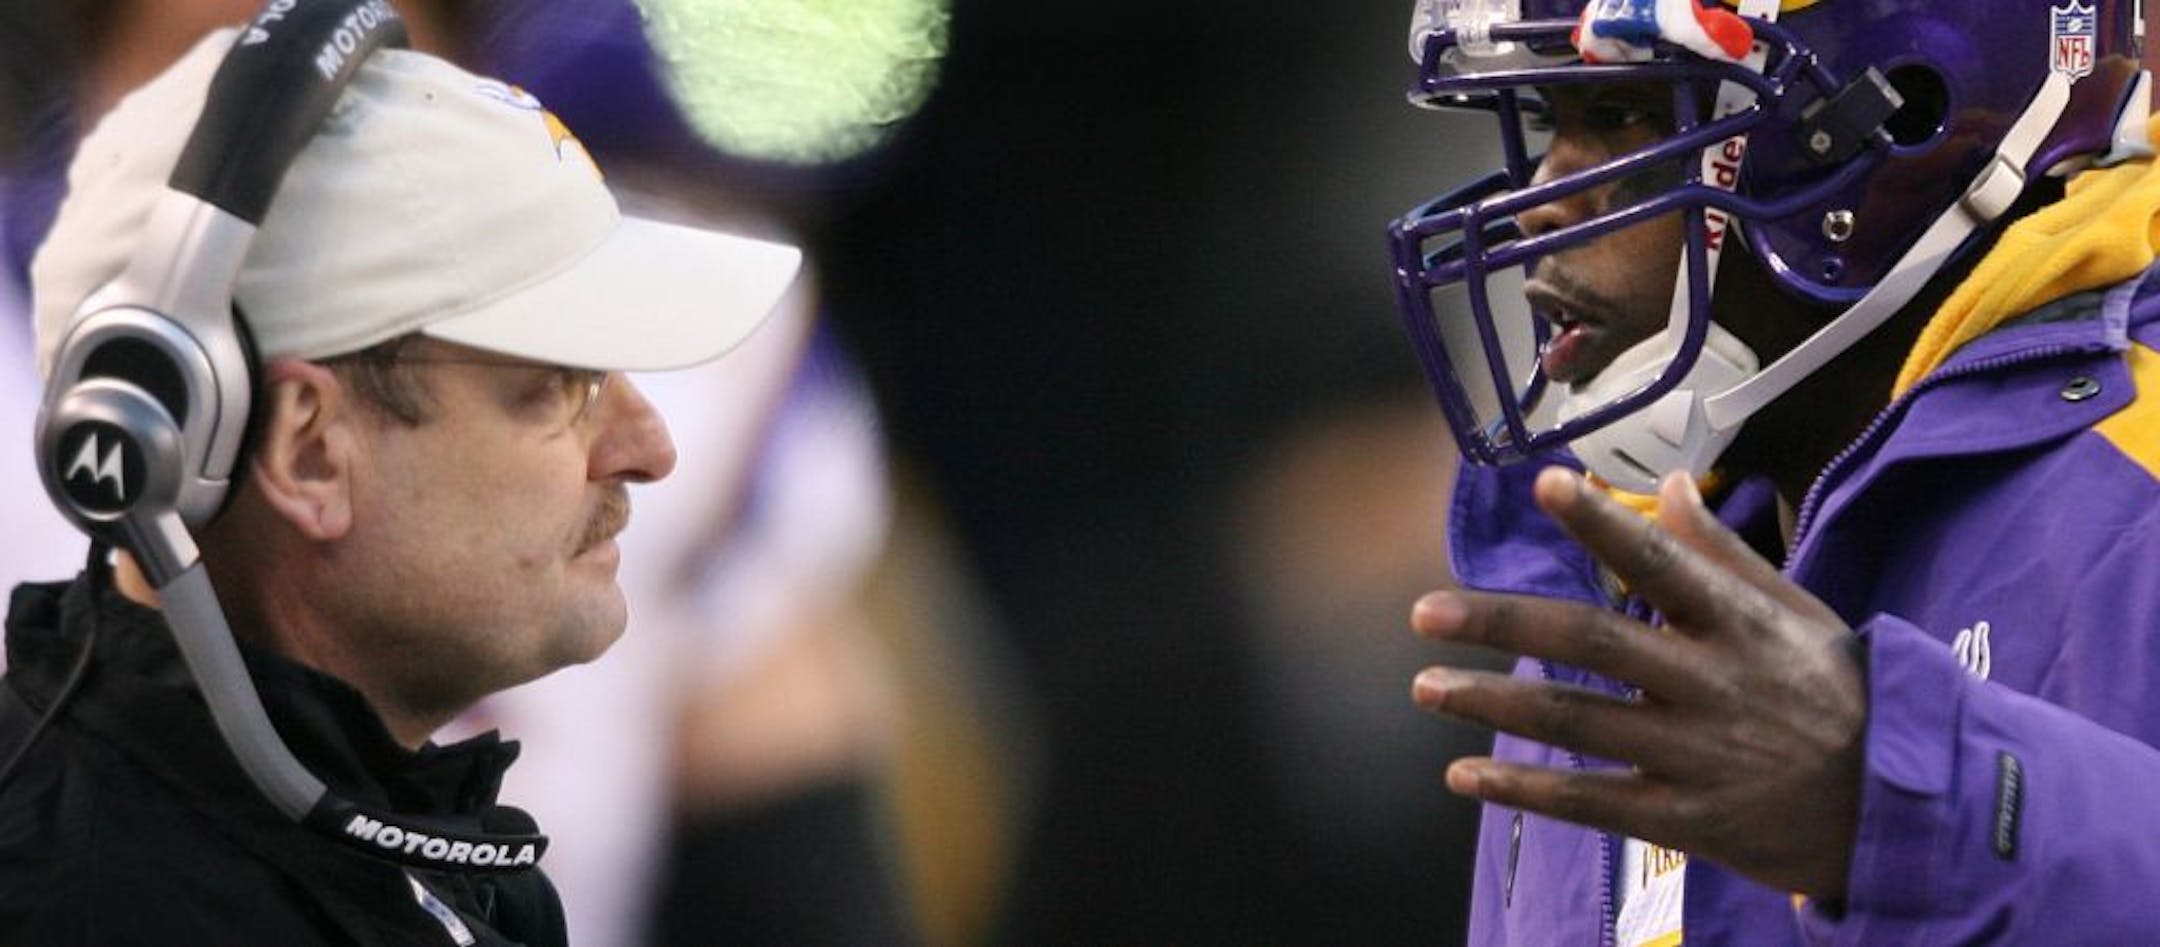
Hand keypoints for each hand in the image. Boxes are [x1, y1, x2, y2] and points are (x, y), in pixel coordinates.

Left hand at [1410, 467, 1865, 899]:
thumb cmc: (1838, 693)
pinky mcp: (1688, 820)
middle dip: (1502, 624)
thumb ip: (1721, 554)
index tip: (1544, 484)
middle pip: (1594, 642)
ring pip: (1577, 723)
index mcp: (1741, 624)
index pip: (1663, 561)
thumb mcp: (1796, 613)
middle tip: (1424, 613)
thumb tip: (1671, 485)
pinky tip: (1464, 776)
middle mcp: (1714, 684)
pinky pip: (1590, 802)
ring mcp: (1698, 756)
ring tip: (1425, 687)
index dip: (1602, 523)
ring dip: (1490, 705)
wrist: (1901, 807)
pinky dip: (1523, 791)